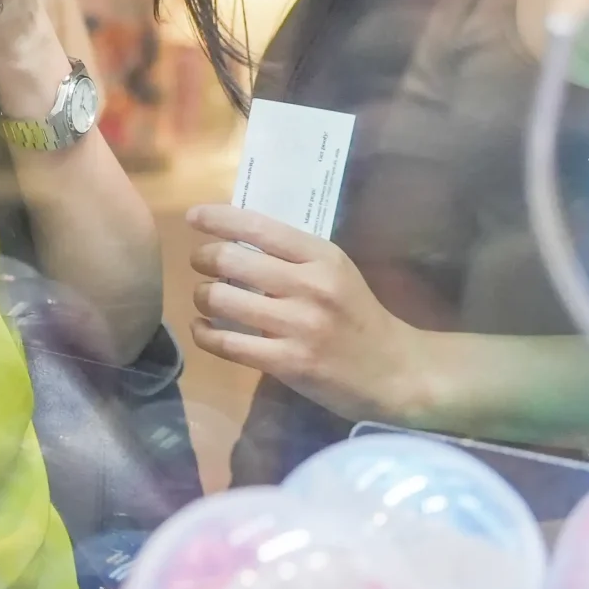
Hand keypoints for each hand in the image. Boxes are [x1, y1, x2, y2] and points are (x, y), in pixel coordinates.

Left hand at [185, 205, 424, 425]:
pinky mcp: (287, 362)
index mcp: (322, 256)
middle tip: (199, 263)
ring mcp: (298, 325)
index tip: (194, 217)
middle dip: (202, 258)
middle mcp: (310, 286)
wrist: (394, 372)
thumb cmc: (358, 317)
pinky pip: (226, 342)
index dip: (218, 218)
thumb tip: (233, 235)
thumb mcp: (335, 272)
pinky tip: (203, 328)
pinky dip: (204, 333)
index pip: (258, 226)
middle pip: (229, 259)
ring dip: (201, 296)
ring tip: (205, 298)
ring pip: (220, 299)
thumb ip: (292, 255)